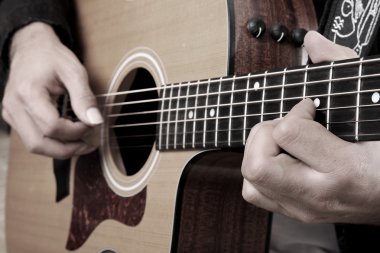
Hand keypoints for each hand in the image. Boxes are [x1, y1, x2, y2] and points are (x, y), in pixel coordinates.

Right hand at [2, 22, 102, 158]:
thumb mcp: (74, 72)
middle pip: (39, 143)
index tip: (92, 124)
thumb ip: (84, 97)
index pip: (52, 127)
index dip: (76, 131)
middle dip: (68, 149)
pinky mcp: (13, 117)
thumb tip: (95, 121)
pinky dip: (52, 143)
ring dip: (60, 149)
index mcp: (28, 92)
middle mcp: (14, 106)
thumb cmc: (52, 57)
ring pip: (34, 146)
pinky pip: (32, 139)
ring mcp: (11, 113)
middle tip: (89, 144)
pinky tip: (68, 136)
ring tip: (81, 142)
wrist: (30, 47)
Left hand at [241, 31, 379, 223]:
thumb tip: (312, 41)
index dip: (295, 110)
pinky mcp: (295, 212)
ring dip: (259, 152)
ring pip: (250, 181)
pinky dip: (259, 169)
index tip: (310, 108)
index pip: (287, 133)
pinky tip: (281, 157)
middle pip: (256, 166)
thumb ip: (342, 67)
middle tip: (289, 126)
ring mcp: (303, 208)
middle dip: (265, 135)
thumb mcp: (373, 104)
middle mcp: (318, 195)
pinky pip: (255, 192)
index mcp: (344, 169)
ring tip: (284, 143)